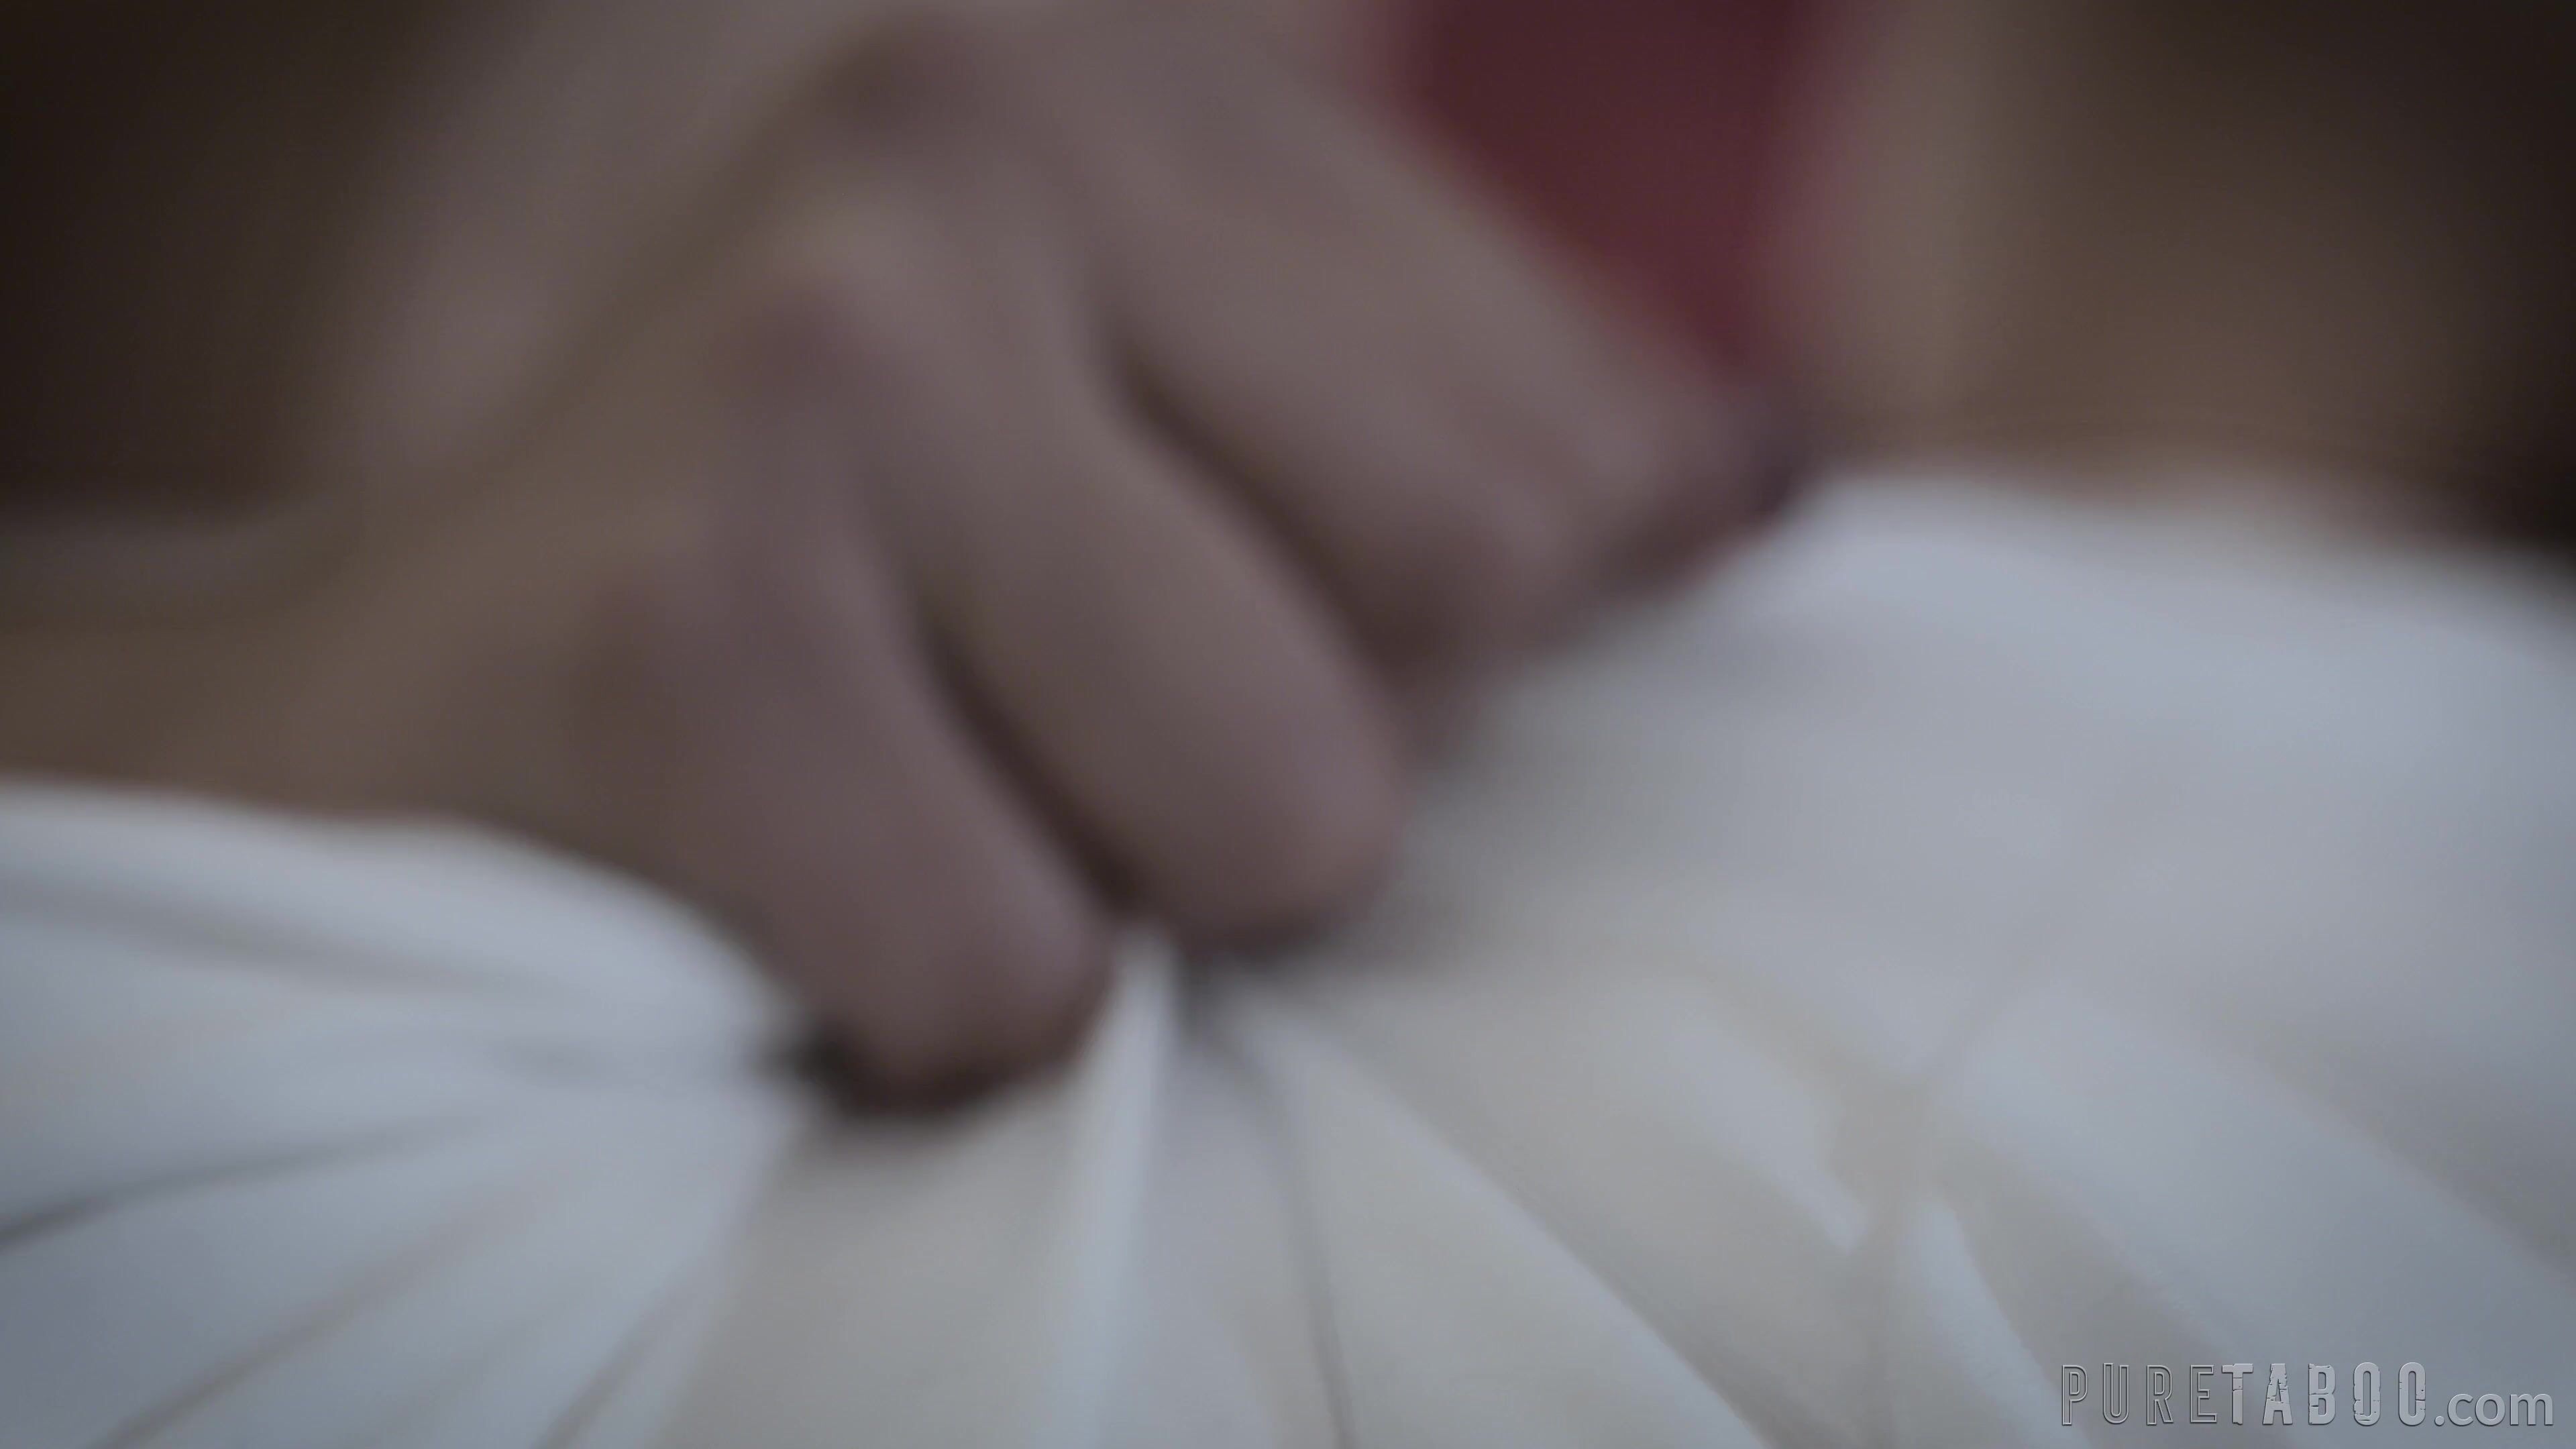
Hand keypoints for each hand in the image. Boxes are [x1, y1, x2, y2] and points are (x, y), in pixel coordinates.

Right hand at [4, 2, 1791, 1092]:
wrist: (406, 712)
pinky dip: (940, 1005)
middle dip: (1304, 752)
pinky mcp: (682, 625)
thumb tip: (1755, 490)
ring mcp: (824, 361)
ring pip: (1288, 814)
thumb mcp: (1145, 409)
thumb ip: (1441, 418)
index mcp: (1129, 89)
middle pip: (1477, 596)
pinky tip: (796, 884)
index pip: (1575, 446)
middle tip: (1054, 720)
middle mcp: (974, 143)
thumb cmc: (837, 592)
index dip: (1455, 644)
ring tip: (939, 793)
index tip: (1241, 642)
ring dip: (1127, 893)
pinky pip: (1027, 975)